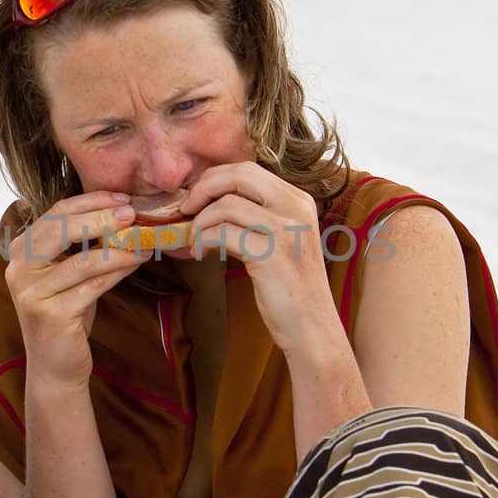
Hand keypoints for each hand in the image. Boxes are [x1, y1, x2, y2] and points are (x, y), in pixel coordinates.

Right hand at [5, 191, 146, 387]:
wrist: (56, 365)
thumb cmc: (67, 314)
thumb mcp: (69, 273)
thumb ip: (80, 244)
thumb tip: (121, 213)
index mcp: (20, 250)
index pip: (56, 212)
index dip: (91, 201)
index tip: (122, 198)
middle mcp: (18, 268)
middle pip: (62, 229)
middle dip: (101, 216)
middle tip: (132, 213)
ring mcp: (32, 292)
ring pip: (83, 259)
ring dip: (119, 247)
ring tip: (144, 239)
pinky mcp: (51, 314)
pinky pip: (93, 285)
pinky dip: (118, 271)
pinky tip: (136, 261)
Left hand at [179, 162, 342, 357]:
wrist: (312, 328)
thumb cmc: (290, 287)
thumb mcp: (283, 240)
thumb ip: (259, 216)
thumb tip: (214, 199)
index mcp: (299, 200)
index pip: (249, 170)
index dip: (215, 179)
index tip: (196, 197)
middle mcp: (296, 209)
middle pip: (238, 176)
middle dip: (204, 188)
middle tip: (186, 209)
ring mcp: (286, 231)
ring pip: (227, 205)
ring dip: (200, 221)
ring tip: (193, 238)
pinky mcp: (271, 255)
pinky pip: (224, 234)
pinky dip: (204, 240)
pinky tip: (200, 252)